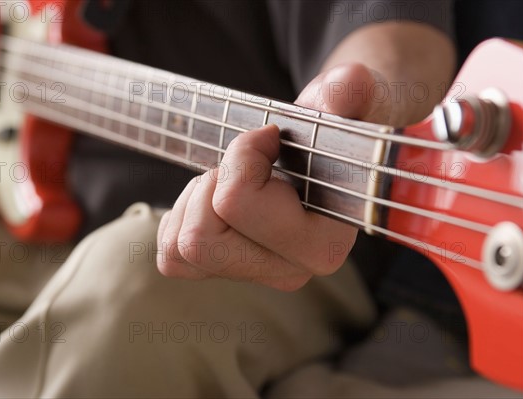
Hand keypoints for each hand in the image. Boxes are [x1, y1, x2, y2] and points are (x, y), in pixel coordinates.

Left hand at [156, 63, 392, 290]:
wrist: (322, 160)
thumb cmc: (327, 136)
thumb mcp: (337, 110)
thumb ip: (345, 96)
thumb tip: (352, 82)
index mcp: (322, 245)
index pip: (236, 204)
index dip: (241, 157)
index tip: (269, 138)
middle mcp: (288, 272)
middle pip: (199, 239)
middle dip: (211, 187)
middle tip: (243, 167)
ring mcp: (253, 274)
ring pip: (181, 249)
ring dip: (196, 201)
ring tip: (233, 182)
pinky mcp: (224, 272)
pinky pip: (171, 256)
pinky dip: (182, 219)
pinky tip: (215, 201)